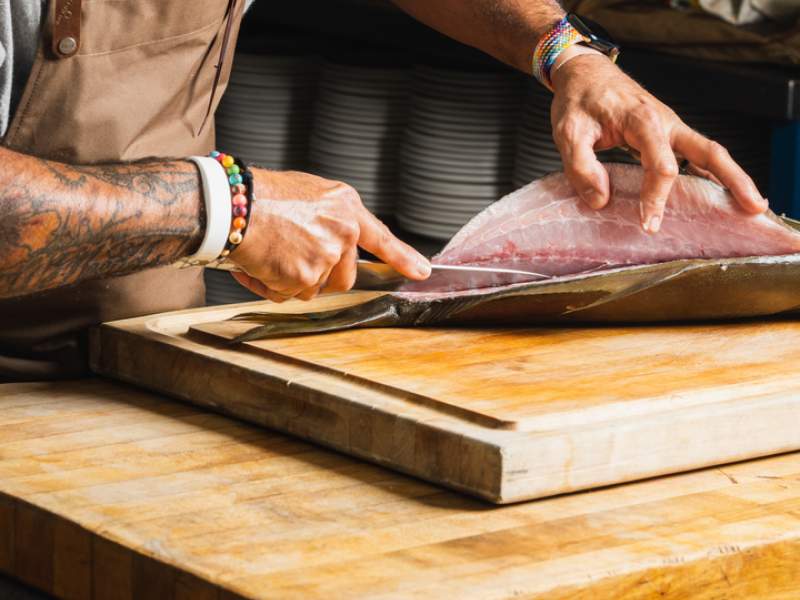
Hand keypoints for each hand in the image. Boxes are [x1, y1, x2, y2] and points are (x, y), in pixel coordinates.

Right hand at [229, 170, 429, 301]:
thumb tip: (332, 244)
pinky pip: (289, 295)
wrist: (232, 204)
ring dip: (292, 280)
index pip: (381, 237)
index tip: (422, 271)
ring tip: (270, 254)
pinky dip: (271, 286)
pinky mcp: (307, 276)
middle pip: (344, 275)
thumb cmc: (260, 196)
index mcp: (345, 206)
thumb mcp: (308, 195)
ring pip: (315, 288)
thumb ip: (328, 219)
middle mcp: (343, 231)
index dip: (403, 257)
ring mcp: (328, 256)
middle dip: (320, 275)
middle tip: (290, 256)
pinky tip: (259, 263)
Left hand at [549, 54, 767, 232]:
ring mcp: (671, 128)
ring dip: (731, 178)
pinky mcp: (667, 135)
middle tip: (753, 208)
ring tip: (751, 205)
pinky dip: (711, 174)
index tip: (648, 224)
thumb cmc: (578, 101)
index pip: (662, 166)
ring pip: (709, 153)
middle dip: (733, 180)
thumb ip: (581, 168)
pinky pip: (696, 156)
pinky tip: (720, 195)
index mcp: (644, 120)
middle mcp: (666, 122)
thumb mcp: (568, 133)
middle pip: (710, 152)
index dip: (658, 198)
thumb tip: (601, 201)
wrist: (585, 73)